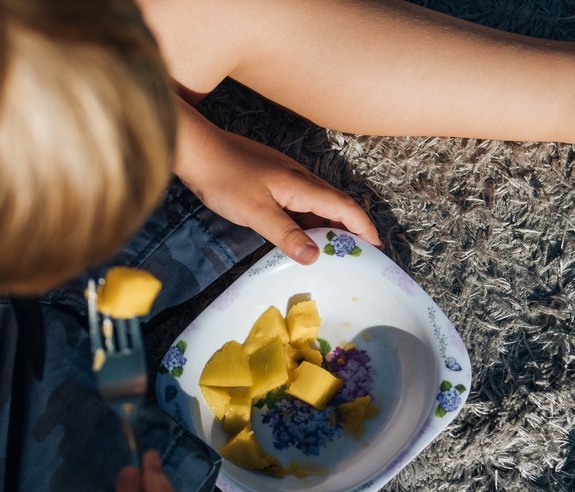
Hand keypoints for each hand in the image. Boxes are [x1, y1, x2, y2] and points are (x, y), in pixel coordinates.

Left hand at [174, 97, 381, 264]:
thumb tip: (315, 256)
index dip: (363, 227)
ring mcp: (285, 179)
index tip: (376, 248)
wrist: (198, 152)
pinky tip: (298, 238)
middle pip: (335, 205)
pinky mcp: (271, 182)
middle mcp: (300, 180)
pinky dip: (305, 223)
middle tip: (357, 256)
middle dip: (350, 230)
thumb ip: (286, 234)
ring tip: (331, 254)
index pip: (344, 207)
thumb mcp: (257, 213)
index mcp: (302, 185)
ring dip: (326, 228)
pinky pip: (298, 205)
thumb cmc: (226, 180)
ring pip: (315, 206)